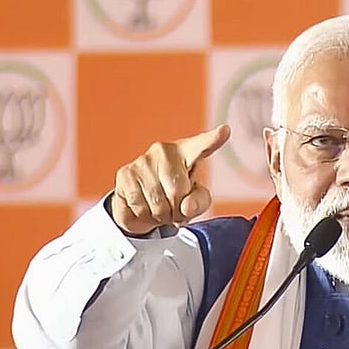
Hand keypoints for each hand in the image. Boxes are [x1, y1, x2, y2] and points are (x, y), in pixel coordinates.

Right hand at [110, 124, 230, 235]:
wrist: (144, 201)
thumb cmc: (177, 195)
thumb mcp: (197, 201)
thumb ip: (199, 203)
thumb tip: (186, 206)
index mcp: (188, 152)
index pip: (202, 146)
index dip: (213, 140)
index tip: (224, 131)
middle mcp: (163, 151)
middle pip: (177, 193)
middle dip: (176, 211)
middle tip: (174, 208)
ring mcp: (141, 161)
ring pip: (156, 204)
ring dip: (159, 216)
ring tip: (160, 208)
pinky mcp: (124, 174)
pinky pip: (137, 207)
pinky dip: (142, 217)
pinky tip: (144, 207)